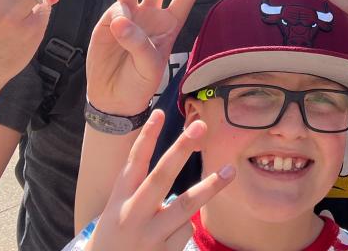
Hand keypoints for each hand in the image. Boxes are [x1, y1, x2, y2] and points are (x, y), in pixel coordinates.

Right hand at [84, 110, 233, 250]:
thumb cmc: (117, 235)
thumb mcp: (117, 210)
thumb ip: (139, 188)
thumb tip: (175, 157)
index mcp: (118, 200)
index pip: (133, 163)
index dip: (147, 138)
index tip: (160, 112)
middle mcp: (132, 215)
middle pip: (161, 177)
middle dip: (181, 150)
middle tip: (200, 126)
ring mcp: (149, 236)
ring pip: (185, 206)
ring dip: (210, 187)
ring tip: (230, 170)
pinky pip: (186, 230)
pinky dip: (186, 226)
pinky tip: (174, 232)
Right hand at [86, 0, 208, 115]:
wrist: (113, 97)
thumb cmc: (139, 82)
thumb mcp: (148, 66)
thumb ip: (138, 42)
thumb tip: (121, 17)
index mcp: (171, 23)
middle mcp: (152, 14)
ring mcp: (130, 16)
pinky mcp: (108, 21)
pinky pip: (114, 9)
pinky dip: (116, 14)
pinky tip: (116, 27)